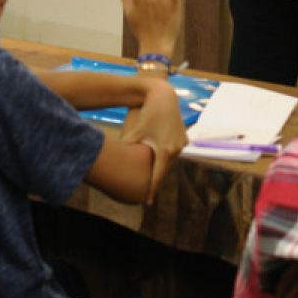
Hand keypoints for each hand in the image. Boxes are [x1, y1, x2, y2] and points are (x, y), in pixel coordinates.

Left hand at [122, 79, 186, 203]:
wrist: (163, 95)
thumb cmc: (148, 113)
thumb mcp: (136, 131)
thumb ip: (128, 146)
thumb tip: (113, 159)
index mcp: (166, 150)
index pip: (158, 176)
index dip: (152, 189)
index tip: (146, 201)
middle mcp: (177, 149)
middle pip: (164, 169)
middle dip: (155, 179)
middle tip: (146, 192)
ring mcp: (182, 143)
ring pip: (169, 161)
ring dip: (161, 168)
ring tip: (152, 179)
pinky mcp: (183, 137)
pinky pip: (173, 152)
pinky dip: (166, 157)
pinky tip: (158, 161)